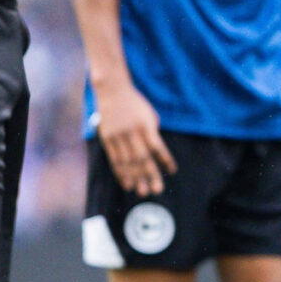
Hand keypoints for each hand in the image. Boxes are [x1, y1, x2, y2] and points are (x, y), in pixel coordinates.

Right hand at [94, 80, 177, 196]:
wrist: (112, 90)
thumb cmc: (135, 104)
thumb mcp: (148, 115)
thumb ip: (152, 133)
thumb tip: (155, 155)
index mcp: (145, 125)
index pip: (157, 146)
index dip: (165, 159)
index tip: (173, 171)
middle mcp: (132, 132)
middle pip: (142, 157)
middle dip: (150, 175)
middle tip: (157, 190)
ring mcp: (118, 136)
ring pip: (128, 161)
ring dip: (135, 178)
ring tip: (142, 191)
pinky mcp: (107, 138)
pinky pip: (115, 159)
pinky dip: (121, 173)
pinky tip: (127, 183)